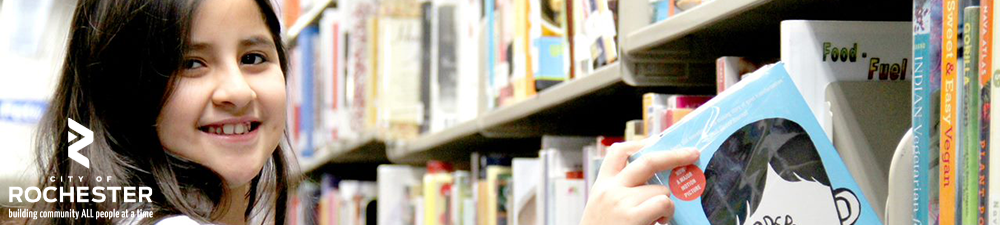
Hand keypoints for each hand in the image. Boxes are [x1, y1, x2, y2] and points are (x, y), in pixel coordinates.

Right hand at [580, 141, 698, 224]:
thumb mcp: (602, 206)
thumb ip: (620, 191)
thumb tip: (652, 182)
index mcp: (601, 186)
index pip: (617, 153)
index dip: (638, 144)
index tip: (656, 141)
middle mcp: (610, 189)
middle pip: (648, 160)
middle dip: (674, 155)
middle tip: (692, 153)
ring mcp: (621, 201)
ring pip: (661, 189)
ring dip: (666, 202)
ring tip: (659, 217)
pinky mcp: (633, 216)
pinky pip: (663, 202)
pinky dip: (668, 212)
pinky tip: (659, 221)